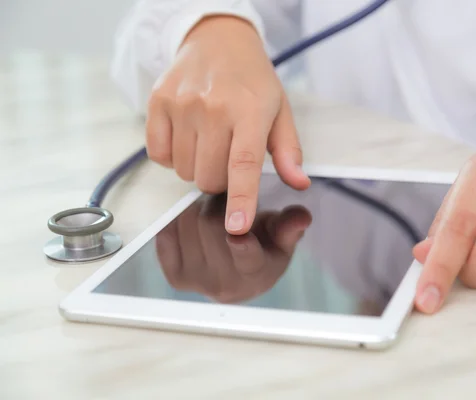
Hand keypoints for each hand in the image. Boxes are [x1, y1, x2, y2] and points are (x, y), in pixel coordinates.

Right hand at [146, 16, 310, 235]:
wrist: (216, 39)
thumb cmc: (252, 80)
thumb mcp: (279, 110)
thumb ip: (289, 150)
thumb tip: (299, 182)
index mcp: (251, 110)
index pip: (244, 164)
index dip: (241, 199)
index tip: (236, 226)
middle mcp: (213, 107)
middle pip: (209, 178)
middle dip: (220, 180)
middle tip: (229, 154)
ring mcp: (182, 104)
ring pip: (184, 171)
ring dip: (198, 167)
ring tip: (209, 140)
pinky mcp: (157, 102)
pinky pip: (159, 155)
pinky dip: (173, 156)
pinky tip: (187, 135)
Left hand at [155, 195, 311, 302]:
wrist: (240, 276)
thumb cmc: (265, 250)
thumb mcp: (283, 237)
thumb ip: (291, 225)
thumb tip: (302, 217)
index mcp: (255, 276)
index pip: (247, 259)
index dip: (241, 246)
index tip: (237, 233)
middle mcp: (224, 286)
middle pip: (210, 227)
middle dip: (216, 203)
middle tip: (224, 193)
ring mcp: (196, 284)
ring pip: (187, 225)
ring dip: (197, 207)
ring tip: (211, 205)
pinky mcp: (175, 277)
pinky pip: (168, 234)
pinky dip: (178, 219)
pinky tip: (192, 217)